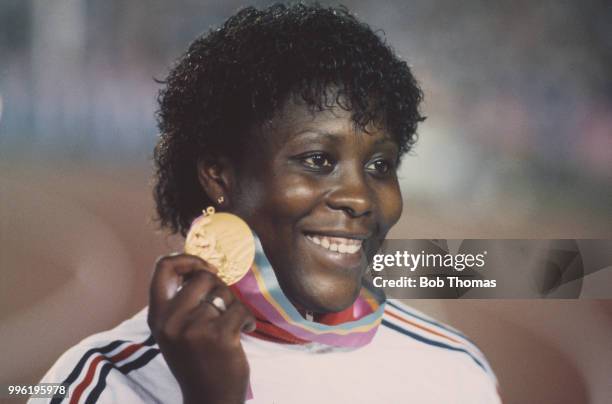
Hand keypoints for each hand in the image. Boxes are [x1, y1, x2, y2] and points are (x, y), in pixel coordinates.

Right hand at [148, 254, 255, 403]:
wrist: (209, 399)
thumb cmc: (196, 360)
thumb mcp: (175, 330)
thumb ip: (180, 301)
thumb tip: (200, 266)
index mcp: (157, 316)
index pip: (163, 268)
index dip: (187, 259)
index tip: (205, 269)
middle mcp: (171, 321)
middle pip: (202, 277)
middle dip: (220, 287)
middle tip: (223, 307)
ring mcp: (194, 329)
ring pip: (224, 293)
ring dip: (234, 306)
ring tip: (231, 325)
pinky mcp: (219, 336)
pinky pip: (240, 309)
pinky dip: (247, 319)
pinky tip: (243, 332)